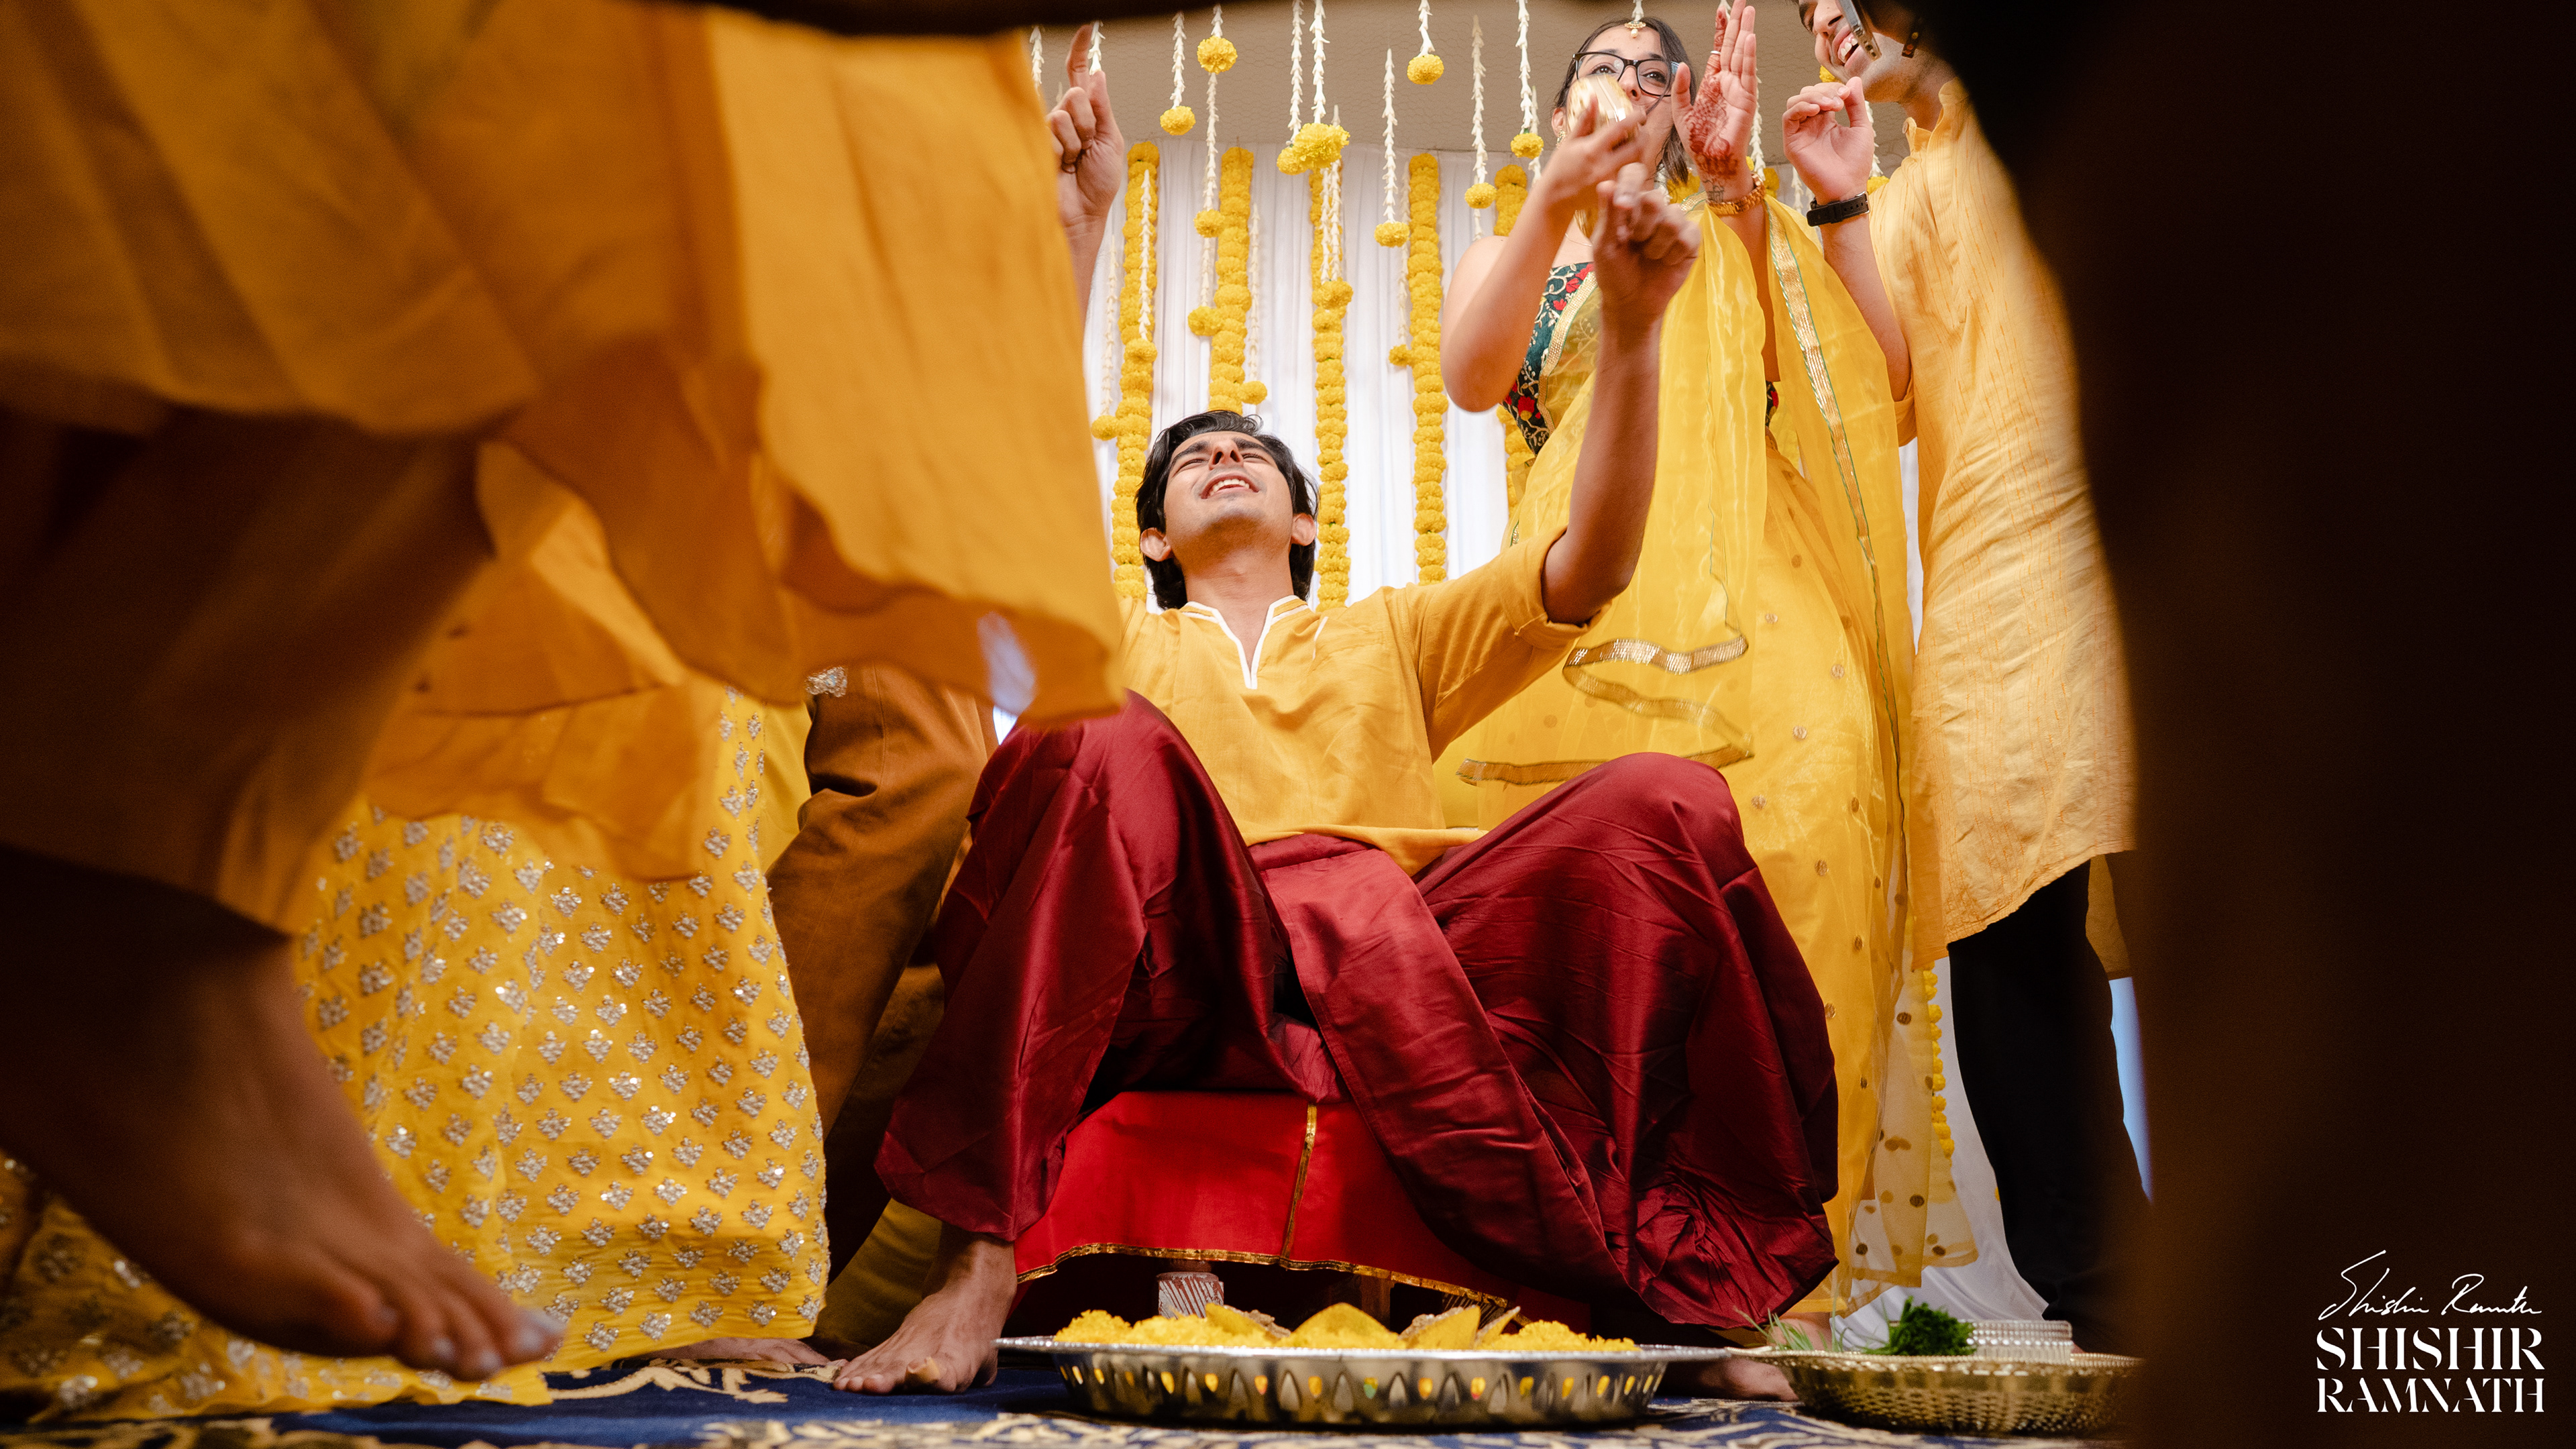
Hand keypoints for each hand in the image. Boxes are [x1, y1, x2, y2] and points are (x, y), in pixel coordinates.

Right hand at [1047, 23, 1123, 235]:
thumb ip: (1101, 108)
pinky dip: (1063, 150)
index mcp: (1084, 114)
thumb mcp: (1110, 141)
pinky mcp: (1034, 141)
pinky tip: (1061, 167)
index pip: (1079, 75)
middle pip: (1076, 93)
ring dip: (1077, 140)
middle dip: (1089, 122)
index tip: (1086, 28)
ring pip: (1064, 112)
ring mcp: (1047, 129)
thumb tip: (1096, 73)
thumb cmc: (1096, 185)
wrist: (1082, 214)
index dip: (1080, 51)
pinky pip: (1053, 130)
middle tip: (1088, 148)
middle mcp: (1063, 116)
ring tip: (1074, 162)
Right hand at [1533, 91, 1650, 219]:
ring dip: (1639, 151)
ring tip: (1634, 144)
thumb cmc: (1559, 169)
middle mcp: (1604, 166)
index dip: (1634, 117)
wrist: (1554, 199)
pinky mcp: (1613, 193)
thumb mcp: (1569, 142)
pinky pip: (1629, 177)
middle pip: (1637, 147)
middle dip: (1644, 136)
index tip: (1640, 112)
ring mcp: (1610, 180)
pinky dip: (1631, 166)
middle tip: (1643, 129)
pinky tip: (1625, 161)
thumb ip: (1584, 121)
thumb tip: (1593, 99)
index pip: (1620, 128)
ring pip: (1637, 162)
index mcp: (1592, 150)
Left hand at [1589, 161, 1699, 334]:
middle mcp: (1652, 208)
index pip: (1634, 174)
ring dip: (1657, 244)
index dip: (1631, 186)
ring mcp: (1673, 221)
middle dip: (1643, 226)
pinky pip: (1689, 234)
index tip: (1623, 207)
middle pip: (1656, 198)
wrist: (1632, 303)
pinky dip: (1674, 253)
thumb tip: (1605, 183)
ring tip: (1649, 256)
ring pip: (1674, 217)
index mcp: (1628, 203)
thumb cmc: (1613, 273)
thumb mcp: (1604, 246)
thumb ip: (1608, 216)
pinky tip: (1666, 262)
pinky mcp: (1690, 239)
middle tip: (1635, 243)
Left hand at [1680, 2, 1757, 192]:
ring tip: (1748, 11)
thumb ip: (1679, 89)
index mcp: (1712, 84)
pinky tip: (1749, 38)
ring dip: (1745, 32)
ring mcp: (1739, 89)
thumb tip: (1681, 65)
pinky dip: (1749, 55)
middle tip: (1742, 1)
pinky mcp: (1746, 100)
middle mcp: (1728, 83)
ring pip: (1742, 54)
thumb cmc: (1698, 143)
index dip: (1719, 29)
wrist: (1711, 164)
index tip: (1721, 9)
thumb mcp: (1680, 113)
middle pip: (1733, 45)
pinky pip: (1748, 73)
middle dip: (1737, 22)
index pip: (1717, 49)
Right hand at [1783, 79, 1872, 202]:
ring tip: (1831, 105)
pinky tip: (1816, 110)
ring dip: (1813, 97)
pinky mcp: (1792, 142)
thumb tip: (1854, 80)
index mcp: (1826, 120)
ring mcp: (1800, 133)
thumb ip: (1856, 103)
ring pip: (1795, 101)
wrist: (1847, 187)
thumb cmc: (1856, 163)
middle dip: (1824, 91)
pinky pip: (1788, 117)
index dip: (1832, 88)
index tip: (1847, 94)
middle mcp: (1811, 124)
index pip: (1822, 93)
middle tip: (1840, 100)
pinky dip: (1800, 107)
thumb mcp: (1861, 126)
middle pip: (1807, 93)